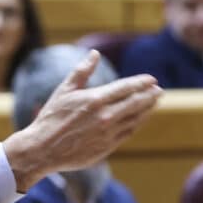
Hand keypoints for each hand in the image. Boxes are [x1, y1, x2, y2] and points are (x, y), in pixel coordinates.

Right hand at [3, 50, 160, 191]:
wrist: (43, 149)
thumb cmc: (51, 117)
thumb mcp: (63, 90)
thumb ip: (82, 71)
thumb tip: (95, 53)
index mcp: (95, 99)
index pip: (126, 88)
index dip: (141, 83)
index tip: (151, 79)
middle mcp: (105, 116)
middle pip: (136, 103)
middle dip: (150, 95)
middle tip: (159, 90)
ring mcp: (108, 133)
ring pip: (135, 118)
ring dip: (147, 109)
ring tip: (153, 102)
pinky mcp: (108, 147)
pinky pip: (128, 132)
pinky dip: (137, 124)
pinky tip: (139, 119)